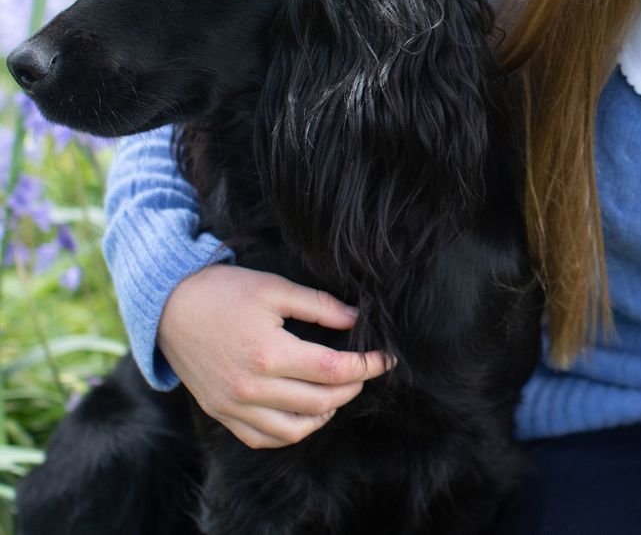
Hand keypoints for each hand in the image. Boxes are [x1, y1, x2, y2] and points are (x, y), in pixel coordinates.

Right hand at [158, 265, 392, 448]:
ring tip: (339, 390)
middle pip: (320, 401)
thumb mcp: (275, 288)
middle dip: (353, 386)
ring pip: (295, 428)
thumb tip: (356, 318)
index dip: (366, 365)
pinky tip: (306, 410)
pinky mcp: (222, 413)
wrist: (169, 308)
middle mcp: (252, 388)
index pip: (333, 370)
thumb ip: (319, 305)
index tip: (386, 358)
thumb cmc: (224, 292)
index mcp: (269, 353)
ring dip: (326, 412)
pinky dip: (292, 430)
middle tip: (365, 369)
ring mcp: (235, 406)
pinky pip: (264, 438)